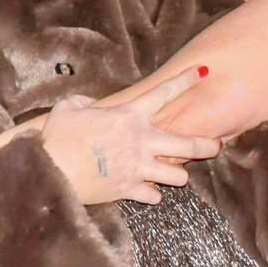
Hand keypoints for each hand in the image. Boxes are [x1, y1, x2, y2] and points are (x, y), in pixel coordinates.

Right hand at [39, 68, 219, 205]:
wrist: (51, 172)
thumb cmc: (57, 137)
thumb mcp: (68, 108)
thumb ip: (84, 103)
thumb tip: (90, 105)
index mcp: (128, 116)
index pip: (164, 93)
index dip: (185, 80)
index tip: (203, 71)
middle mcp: (140, 142)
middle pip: (187, 144)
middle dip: (207, 144)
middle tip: (216, 144)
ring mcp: (138, 168)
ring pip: (178, 175)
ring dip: (178, 173)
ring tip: (175, 172)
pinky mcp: (129, 190)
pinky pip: (153, 195)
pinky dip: (152, 193)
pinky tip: (148, 190)